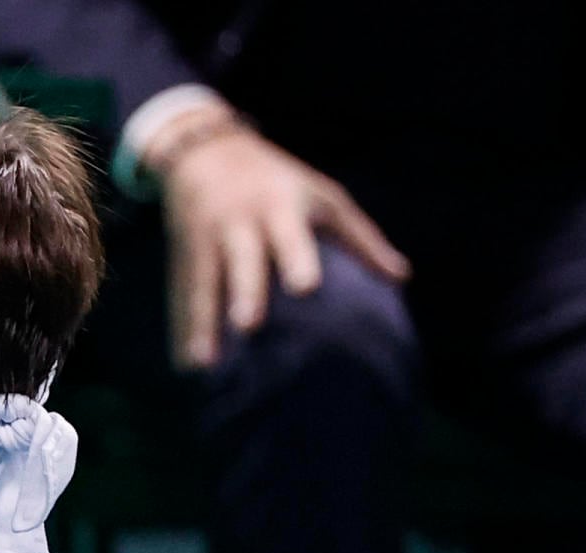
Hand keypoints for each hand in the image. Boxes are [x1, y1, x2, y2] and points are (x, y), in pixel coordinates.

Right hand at [154, 124, 409, 370]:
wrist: (206, 154)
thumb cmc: (279, 182)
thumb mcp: (322, 196)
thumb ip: (359, 238)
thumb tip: (402, 278)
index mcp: (279, 207)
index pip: (289, 235)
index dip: (296, 259)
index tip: (306, 288)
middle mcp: (239, 225)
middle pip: (242, 261)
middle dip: (244, 292)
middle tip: (248, 325)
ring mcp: (206, 244)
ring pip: (204, 286)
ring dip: (202, 324)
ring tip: (203, 363)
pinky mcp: (183, 261)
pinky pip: (183, 299)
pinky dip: (183, 331)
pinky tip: (186, 364)